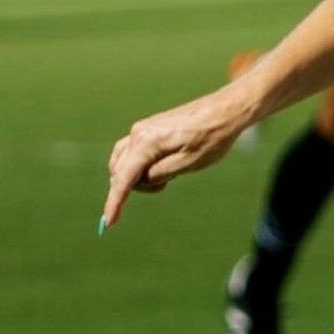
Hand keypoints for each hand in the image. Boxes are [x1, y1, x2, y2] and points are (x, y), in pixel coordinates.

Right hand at [101, 81, 259, 229]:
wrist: (225, 110)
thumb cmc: (211, 137)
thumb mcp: (188, 164)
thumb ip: (160, 174)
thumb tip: (140, 180)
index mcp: (146, 142)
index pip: (123, 178)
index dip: (115, 202)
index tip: (109, 223)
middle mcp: (138, 133)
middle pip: (119, 170)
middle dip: (133, 186)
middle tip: (166, 185)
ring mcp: (142, 129)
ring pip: (124, 161)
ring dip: (137, 176)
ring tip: (169, 176)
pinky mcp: (149, 128)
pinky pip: (134, 152)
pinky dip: (141, 165)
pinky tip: (165, 166)